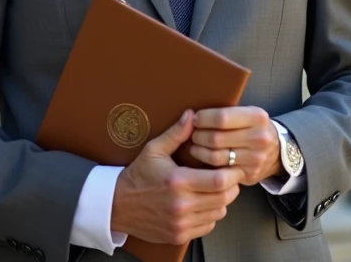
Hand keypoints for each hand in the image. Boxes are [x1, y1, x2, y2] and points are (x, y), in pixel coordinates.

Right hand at [111, 110, 244, 244]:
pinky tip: (202, 203)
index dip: (233, 173)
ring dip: (222, 200)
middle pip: (224, 198)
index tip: (233, 165)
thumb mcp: (154, 150)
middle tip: (228, 176)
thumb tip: (192, 115)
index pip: (220, 180)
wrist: (117, 206)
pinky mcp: (179, 235)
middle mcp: (181, 205)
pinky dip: (211, 215)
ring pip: (219, 213)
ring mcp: (180, 223)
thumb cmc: (138, 176)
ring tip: (213, 188)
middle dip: (232, 186)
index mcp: (178, 181)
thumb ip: (176, 133)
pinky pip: (208, 226)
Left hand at [189, 106, 281, 185]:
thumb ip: (226, 113)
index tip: (195, 118)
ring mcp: (255, 158)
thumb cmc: (253, 128)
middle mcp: (259, 138)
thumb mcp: (247, 114)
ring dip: (199, 150)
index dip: (203, 118)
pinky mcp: (248, 174)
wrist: (276, 151)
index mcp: (257, 117)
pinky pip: (220, 171)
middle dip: (198, 135)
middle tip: (192, 133)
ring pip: (216, 156)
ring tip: (195, 145)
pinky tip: (203, 158)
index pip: (222, 117)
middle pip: (216, 138)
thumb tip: (191, 114)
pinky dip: (207, 165)